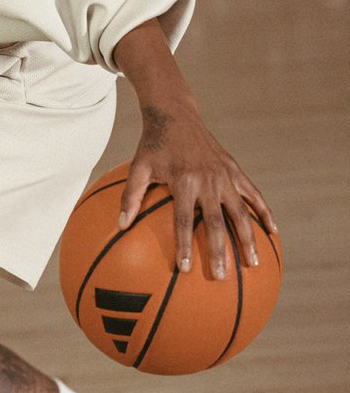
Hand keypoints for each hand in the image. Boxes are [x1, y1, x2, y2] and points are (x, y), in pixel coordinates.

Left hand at [119, 105, 276, 278]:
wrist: (177, 116)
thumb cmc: (153, 146)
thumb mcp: (138, 168)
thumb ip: (130, 196)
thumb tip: (119, 226)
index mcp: (184, 181)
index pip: (185, 220)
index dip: (185, 245)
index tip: (184, 269)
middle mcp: (209, 180)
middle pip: (217, 222)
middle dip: (220, 251)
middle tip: (220, 276)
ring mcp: (226, 176)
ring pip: (241, 212)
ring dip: (249, 238)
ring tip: (252, 263)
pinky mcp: (235, 171)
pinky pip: (254, 195)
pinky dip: (264, 212)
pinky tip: (273, 232)